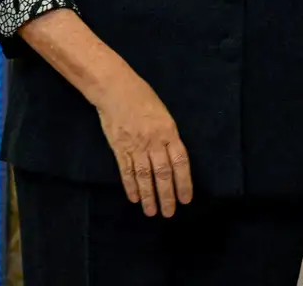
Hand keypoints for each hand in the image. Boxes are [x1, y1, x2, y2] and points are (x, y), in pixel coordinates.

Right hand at [93, 71, 192, 217]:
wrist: (116, 90)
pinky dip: (130, 186)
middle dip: (167, 195)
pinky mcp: (119, 148)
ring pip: (144, 176)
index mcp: (169, 132)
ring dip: (148, 196)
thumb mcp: (164, 114)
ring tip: (151, 212)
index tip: (186, 199)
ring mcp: (135, 146)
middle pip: (162, 173)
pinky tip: (134, 198)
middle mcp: (154, 141)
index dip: (184, 182)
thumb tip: (175, 159)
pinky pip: (126, 171)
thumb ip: (169, 136)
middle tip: (169, 213)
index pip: (180, 162)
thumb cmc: (143, 98)